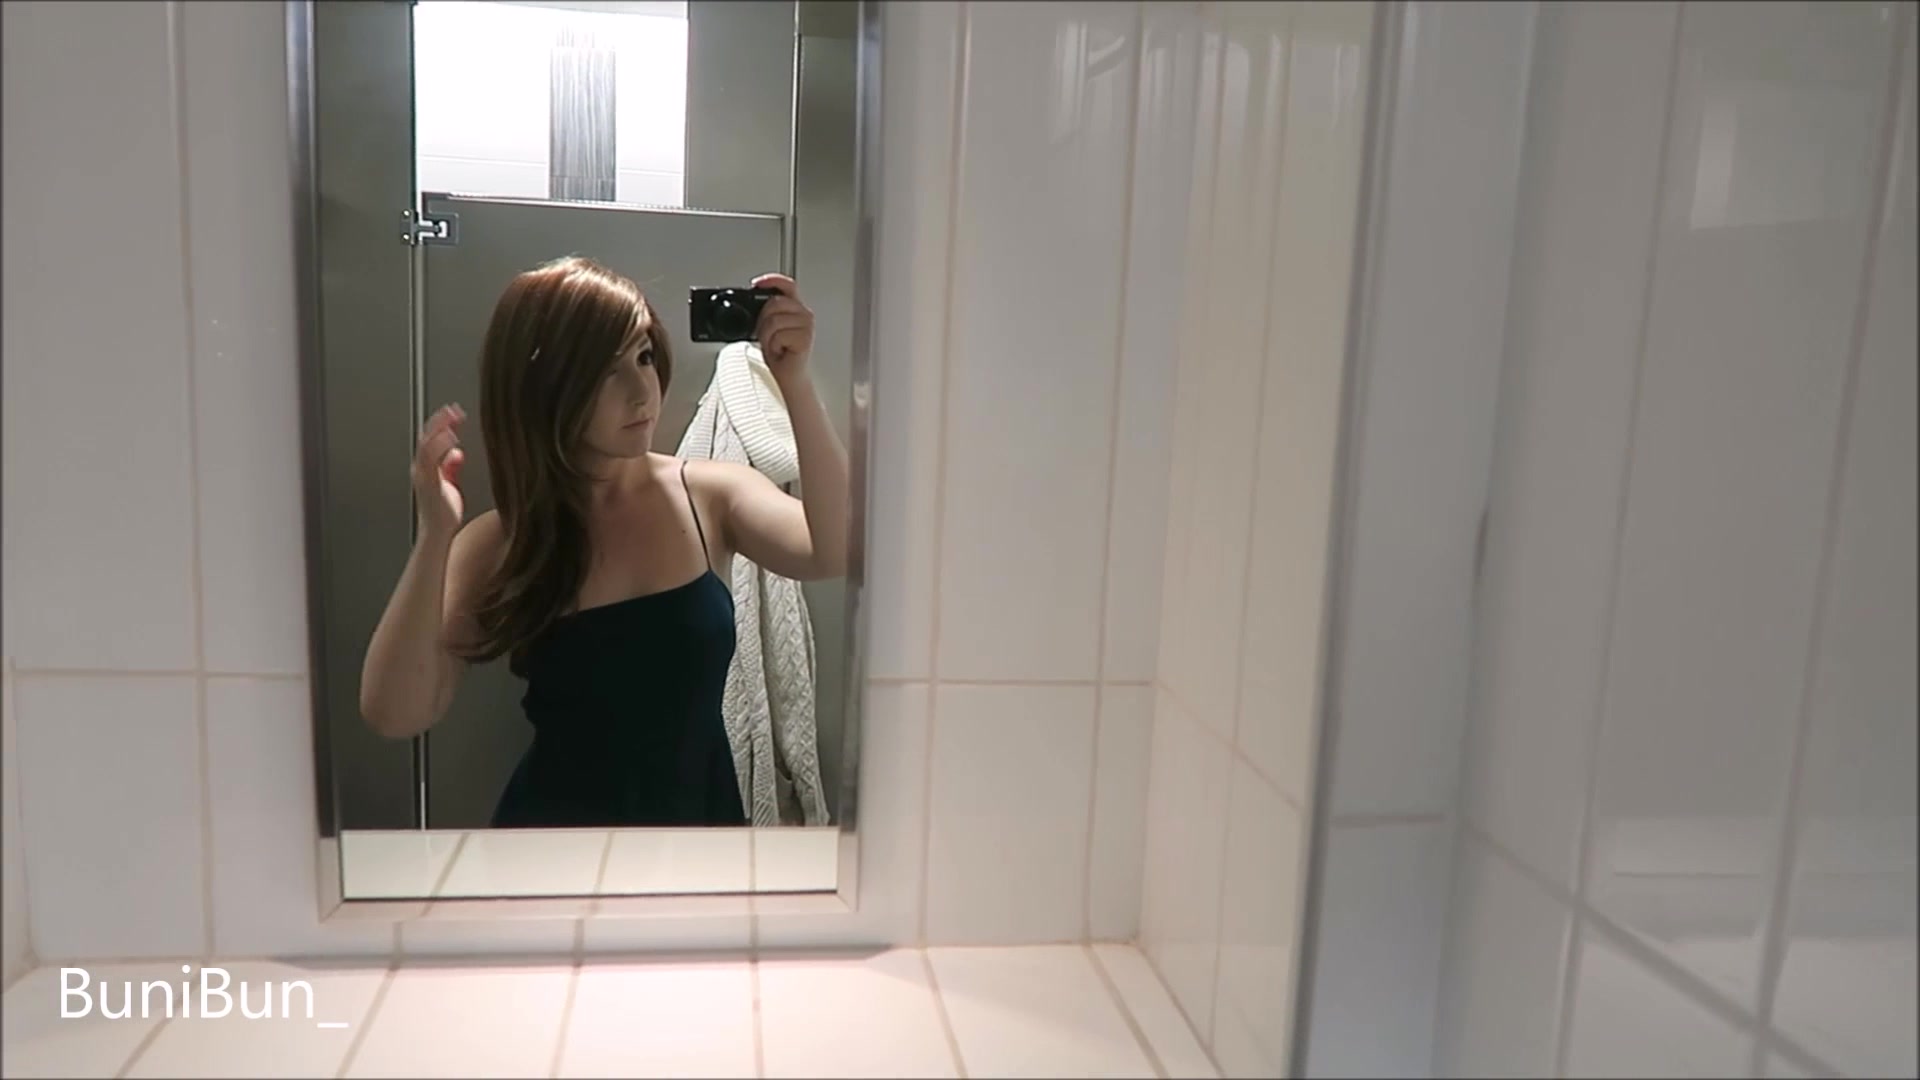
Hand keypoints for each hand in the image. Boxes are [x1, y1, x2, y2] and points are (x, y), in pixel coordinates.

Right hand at [412, 403, 465, 539]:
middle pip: (426, 437)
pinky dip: (440, 448)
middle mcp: (421, 469)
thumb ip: (451, 467)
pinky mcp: (428, 484)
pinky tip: (452, 439)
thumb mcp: (449, 484)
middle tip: (453, 408)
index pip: (431, 439)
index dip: (441, 424)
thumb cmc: (442, 512)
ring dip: (438, 429)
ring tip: (452, 418)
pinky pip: (432, 461)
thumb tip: (458, 452)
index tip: (455, 412)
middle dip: (439, 421)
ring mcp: (423, 476)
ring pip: (426, 446)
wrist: (437, 533)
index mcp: (425, 467)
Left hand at [753, 272, 813, 381]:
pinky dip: (774, 346)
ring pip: (774, 320)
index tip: (756, 283)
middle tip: (768, 336)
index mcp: (796, 308)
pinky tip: (781, 351)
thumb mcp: (768, 326)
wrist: (786, 376)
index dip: (772, 280)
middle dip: (763, 320)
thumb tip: (753, 299)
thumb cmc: (779, 354)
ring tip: (775, 345)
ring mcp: (807, 325)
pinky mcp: (805, 338)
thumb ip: (766, 310)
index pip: (787, 285)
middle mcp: (804, 314)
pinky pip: (778, 335)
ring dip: (767, 336)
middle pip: (775, 302)